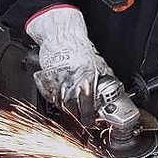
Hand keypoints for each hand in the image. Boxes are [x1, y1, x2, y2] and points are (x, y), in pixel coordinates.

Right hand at [26, 5, 110, 125]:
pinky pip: (49, 96)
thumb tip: (113, 88)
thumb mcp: (98, 63)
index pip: (88, 108)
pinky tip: (58, 94)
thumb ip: (105, 77)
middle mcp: (71, 85)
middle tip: (80, 114)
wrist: (61, 36)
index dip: (89, 118)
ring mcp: (56, 84)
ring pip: (60, 106)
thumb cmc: (78, 48)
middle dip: (77, 115)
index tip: (90, 121)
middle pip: (73, 111)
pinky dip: (53, 97)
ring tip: (70, 104)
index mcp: (86, 82)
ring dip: (66, 108)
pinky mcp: (45, 81)